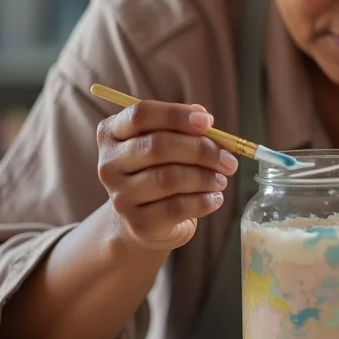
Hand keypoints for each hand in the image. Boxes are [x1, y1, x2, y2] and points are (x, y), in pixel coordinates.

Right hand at [97, 100, 237, 251]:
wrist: (140, 222)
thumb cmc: (158, 171)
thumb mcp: (167, 143)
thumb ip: (184, 127)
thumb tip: (205, 120)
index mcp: (112, 134)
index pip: (140, 114)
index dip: (176, 115)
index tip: (207, 122)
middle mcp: (109, 164)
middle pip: (158, 146)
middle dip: (201, 150)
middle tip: (228, 159)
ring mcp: (120, 196)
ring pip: (170, 179)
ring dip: (205, 177)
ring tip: (222, 179)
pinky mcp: (137, 223)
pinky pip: (177, 208)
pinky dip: (204, 201)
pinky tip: (215, 198)